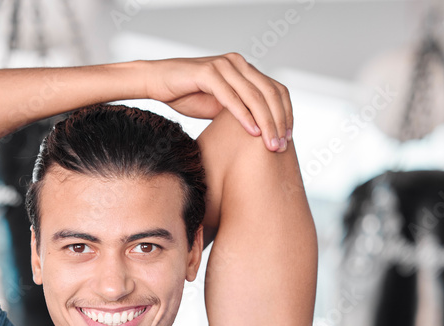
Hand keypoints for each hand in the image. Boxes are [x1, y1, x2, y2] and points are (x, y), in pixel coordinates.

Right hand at [140, 53, 292, 151]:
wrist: (156, 82)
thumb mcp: (218, 105)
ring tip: (270, 143)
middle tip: (282, 146)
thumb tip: (259, 132)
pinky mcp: (208, 73)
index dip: (285, 113)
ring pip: (254, 96)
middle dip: (279, 121)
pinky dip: (244, 116)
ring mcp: (224, 65)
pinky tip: (252, 132)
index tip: (287, 137)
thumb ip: (239, 110)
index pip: (275, 90)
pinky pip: (232, 97)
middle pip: (269, 93)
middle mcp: (237, 63)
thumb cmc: (185, 94)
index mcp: (244, 68)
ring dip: (266, 122)